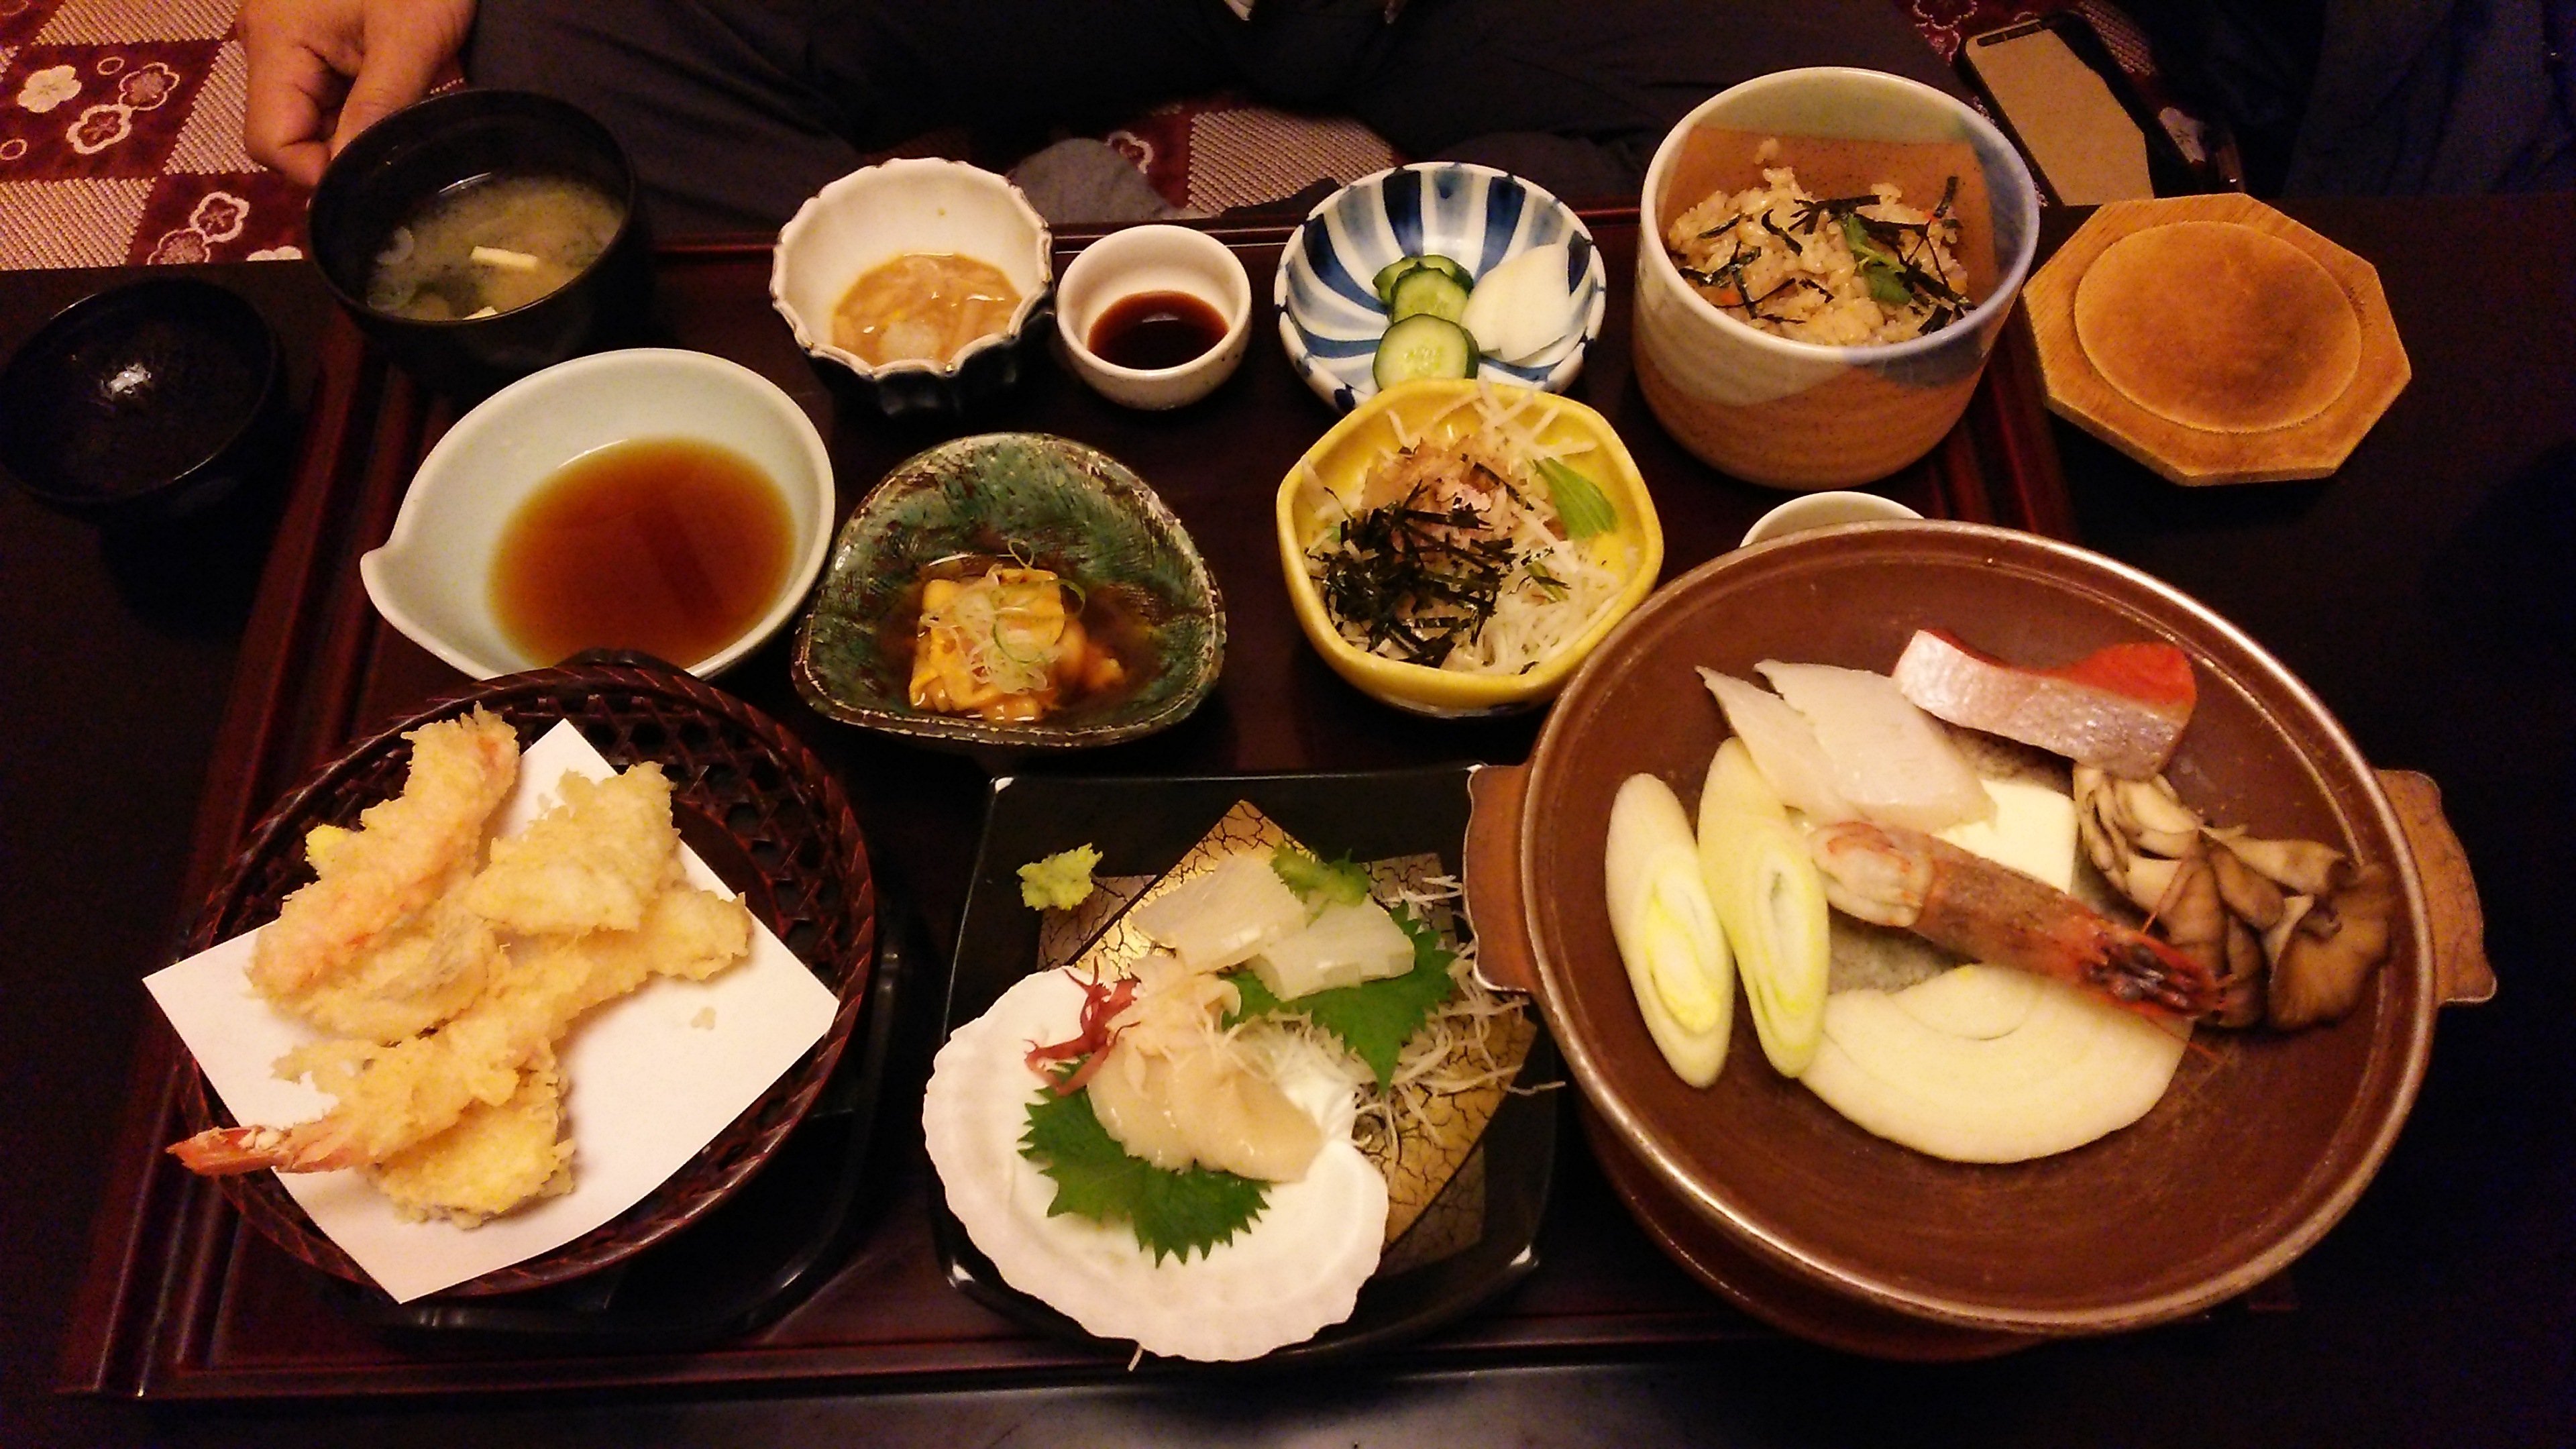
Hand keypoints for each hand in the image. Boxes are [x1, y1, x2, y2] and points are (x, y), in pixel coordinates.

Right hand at [239, 0, 475, 185]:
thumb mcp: (410, 41)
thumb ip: (378, 111)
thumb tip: (352, 177)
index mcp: (275, 43)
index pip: (271, 142)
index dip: (318, 172)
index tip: (374, 178)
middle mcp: (265, 45)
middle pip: (286, 133)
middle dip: (339, 151)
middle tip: (398, 149)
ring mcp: (286, 40)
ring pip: (308, 116)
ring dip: (353, 130)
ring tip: (402, 115)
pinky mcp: (311, 36)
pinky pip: (324, 91)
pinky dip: (358, 106)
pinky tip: (395, 96)